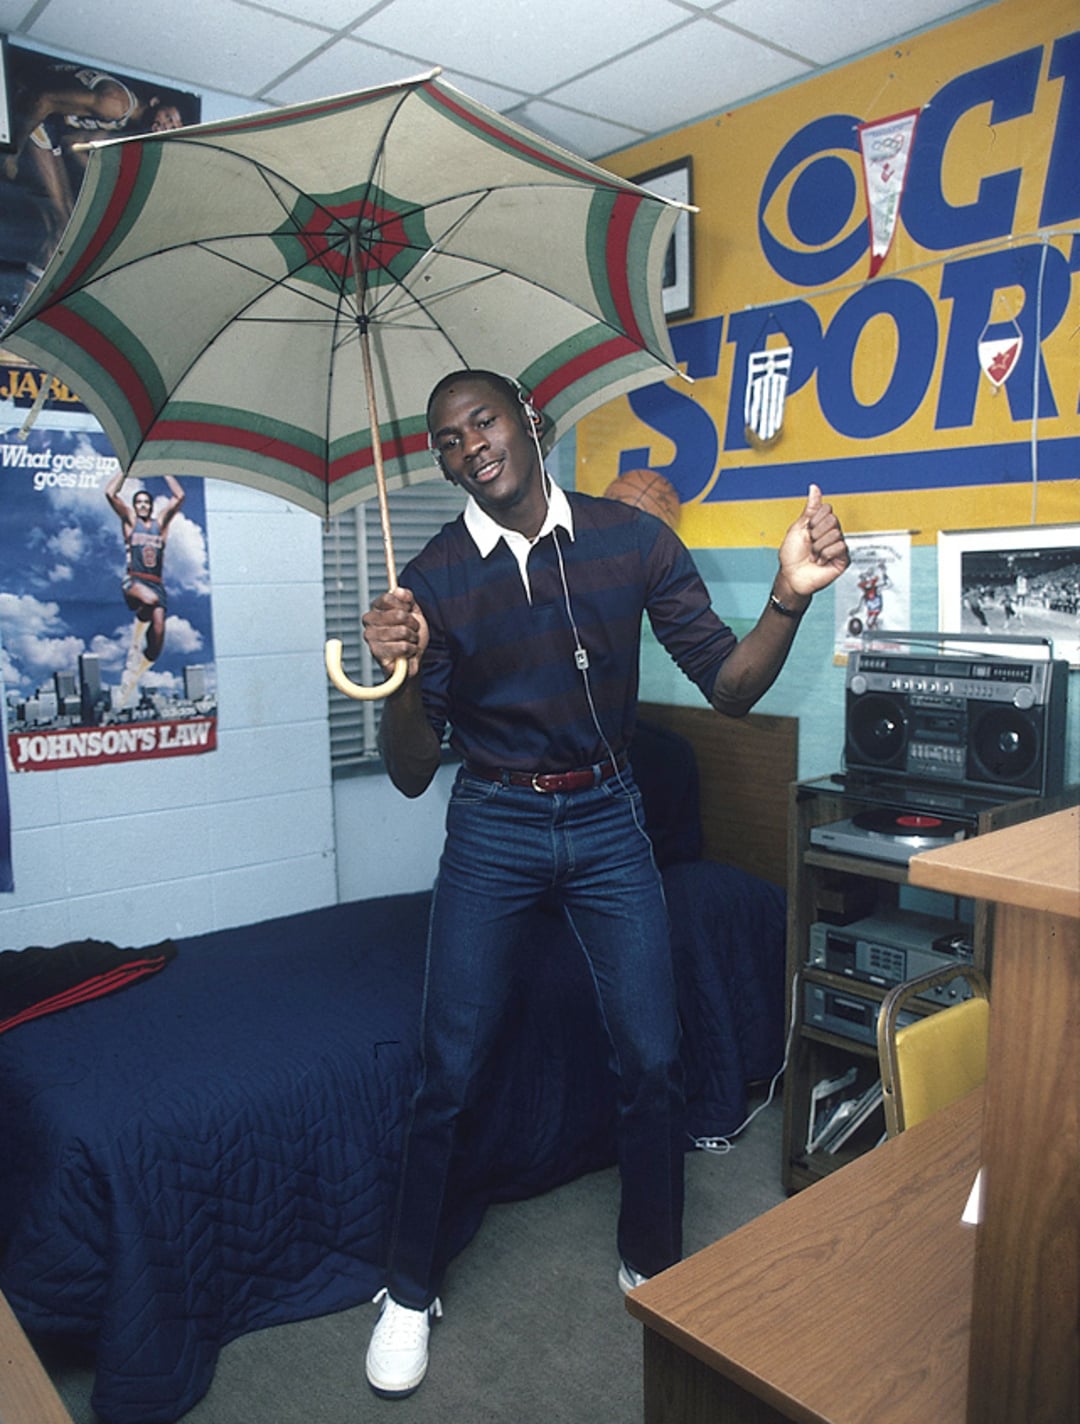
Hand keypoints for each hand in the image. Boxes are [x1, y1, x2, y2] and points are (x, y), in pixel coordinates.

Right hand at [362, 587, 428, 678]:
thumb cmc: (410, 634)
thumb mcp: (413, 611)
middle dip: (412, 623)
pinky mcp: (377, 654)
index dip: (405, 605)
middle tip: (411, 629)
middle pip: (398, 614)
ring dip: (413, 638)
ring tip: (409, 641)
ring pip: (402, 631)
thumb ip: (407, 597)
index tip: (408, 611)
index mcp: (376, 609)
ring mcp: (371, 638)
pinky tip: (407, 652)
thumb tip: (399, 590)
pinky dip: (411, 650)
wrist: (412, 657)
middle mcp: (369, 622)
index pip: (389, 598)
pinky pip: (402, 647)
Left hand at [775, 484, 849, 599]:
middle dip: (816, 533)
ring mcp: (837, 546)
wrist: (792, 576)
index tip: (807, 530)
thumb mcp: (798, 526)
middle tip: (811, 544)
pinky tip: (821, 561)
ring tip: (814, 555)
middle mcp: (830, 533)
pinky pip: (840, 547)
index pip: (827, 509)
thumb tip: (814, 488)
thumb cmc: (792, 555)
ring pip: (835, 534)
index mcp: (821, 524)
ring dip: (819, 546)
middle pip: (833, 520)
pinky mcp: (843, 558)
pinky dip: (826, 555)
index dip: (814, 520)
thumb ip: (811, 507)